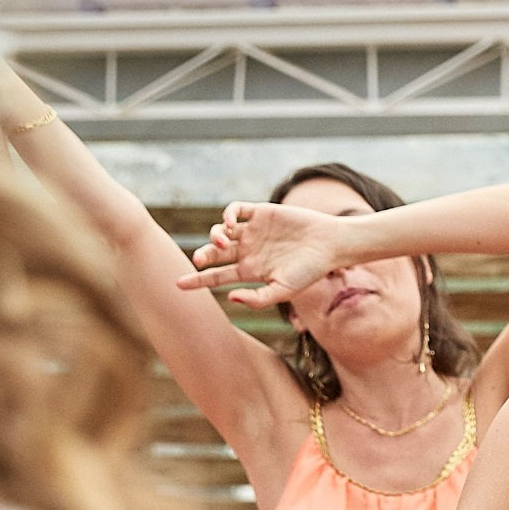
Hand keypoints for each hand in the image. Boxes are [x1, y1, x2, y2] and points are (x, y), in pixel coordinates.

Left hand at [179, 200, 350, 308]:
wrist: (330, 244)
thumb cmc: (310, 271)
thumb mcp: (284, 290)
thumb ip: (257, 299)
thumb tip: (229, 297)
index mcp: (251, 271)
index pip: (217, 277)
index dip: (197, 280)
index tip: (178, 285)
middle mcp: (248, 251)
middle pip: (215, 254)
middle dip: (203, 257)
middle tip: (199, 260)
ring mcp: (254, 231)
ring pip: (221, 231)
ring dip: (215, 237)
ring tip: (223, 243)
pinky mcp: (261, 213)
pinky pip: (237, 210)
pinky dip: (228, 215)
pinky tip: (230, 224)